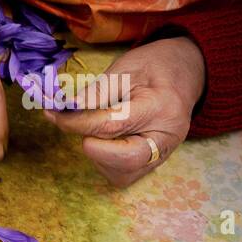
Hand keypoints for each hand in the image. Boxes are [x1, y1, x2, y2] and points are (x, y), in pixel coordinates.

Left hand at [44, 37, 202, 186]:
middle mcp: (167, 137)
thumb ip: (97, 91)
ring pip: (122, 174)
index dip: (76, 123)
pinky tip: (106, 141)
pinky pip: (126, 175)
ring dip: (99, 156)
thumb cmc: (155, 67)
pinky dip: (107, 162)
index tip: (54, 114)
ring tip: (98, 130)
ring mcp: (164, 153)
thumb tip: (66, 109)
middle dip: (93, 148)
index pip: (111, 126)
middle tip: (81, 127)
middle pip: (123, 160)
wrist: (188, 72)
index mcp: (160, 108)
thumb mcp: (126, 68)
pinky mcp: (157, 162)